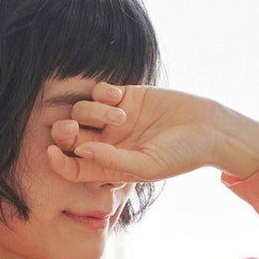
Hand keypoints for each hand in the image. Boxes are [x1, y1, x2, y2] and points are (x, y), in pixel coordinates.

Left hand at [46, 82, 221, 185]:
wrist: (208, 129)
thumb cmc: (180, 156)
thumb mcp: (147, 166)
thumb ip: (113, 162)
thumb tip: (82, 152)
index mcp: (109, 167)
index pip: (73, 168)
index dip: (58, 163)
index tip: (51, 154)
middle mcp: (108, 144)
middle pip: (70, 137)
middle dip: (65, 132)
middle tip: (73, 128)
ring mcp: (114, 119)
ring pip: (82, 111)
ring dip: (92, 111)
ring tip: (120, 115)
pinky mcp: (125, 96)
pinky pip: (99, 91)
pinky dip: (102, 92)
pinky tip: (119, 97)